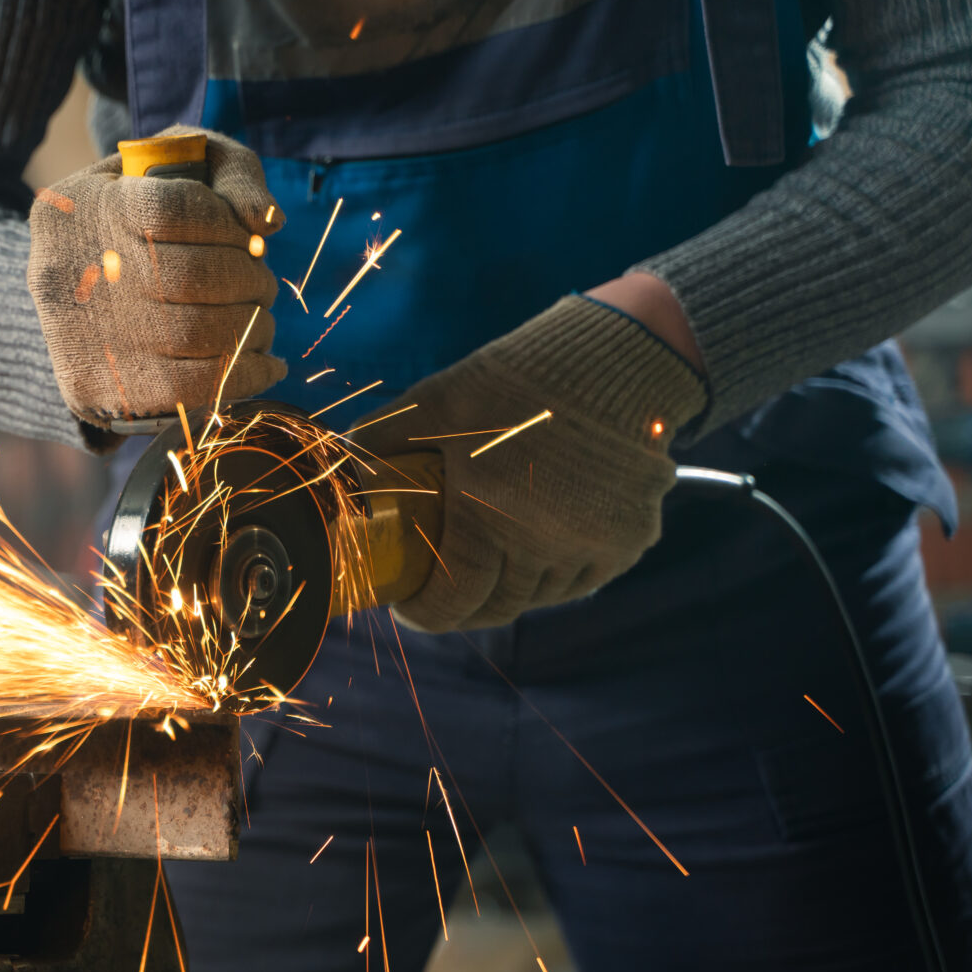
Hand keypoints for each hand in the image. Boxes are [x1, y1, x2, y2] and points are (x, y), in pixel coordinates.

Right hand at [28, 126, 285, 430]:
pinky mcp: (95, 390)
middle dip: (251, 281)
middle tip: (261, 286)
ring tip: (258, 320)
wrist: (69, 297)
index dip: (229, 223)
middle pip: (194, 276)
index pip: (175, 208)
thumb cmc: (135, 222)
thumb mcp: (170, 170)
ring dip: (253, 328)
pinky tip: (263, 363)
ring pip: (198, 334)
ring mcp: (80, 335)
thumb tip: (267, 221)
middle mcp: (73, 270)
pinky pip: (190, 389)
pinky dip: (245, 376)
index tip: (245, 235)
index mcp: (85, 207)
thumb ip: (229, 173)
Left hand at [372, 295, 707, 631]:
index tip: (407, 606)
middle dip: (463, 607)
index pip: (452, 603)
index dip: (424, 613)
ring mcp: (595, 547)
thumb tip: (340, 470)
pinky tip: (538, 551)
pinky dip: (557, 574)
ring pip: (542, 596)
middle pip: (498, 608)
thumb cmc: (517, 379)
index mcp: (490, 520)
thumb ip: (381, 440)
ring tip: (488, 565)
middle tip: (441, 588)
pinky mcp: (632, 538)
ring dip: (511, 590)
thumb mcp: (436, 402)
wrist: (618, 357)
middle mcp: (547, 546)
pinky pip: (586, 578)